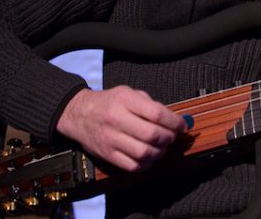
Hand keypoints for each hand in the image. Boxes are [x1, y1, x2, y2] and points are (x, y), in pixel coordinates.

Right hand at [56, 85, 187, 171]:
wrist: (78, 114)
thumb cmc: (109, 103)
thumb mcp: (129, 93)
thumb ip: (151, 105)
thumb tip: (175, 120)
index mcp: (125, 100)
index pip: (157, 114)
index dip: (175, 122)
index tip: (182, 125)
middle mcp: (117, 119)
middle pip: (153, 135)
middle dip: (169, 138)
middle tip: (172, 136)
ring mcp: (111, 139)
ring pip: (145, 153)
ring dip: (160, 152)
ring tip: (161, 147)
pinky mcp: (107, 155)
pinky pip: (132, 166)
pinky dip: (146, 164)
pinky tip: (149, 157)